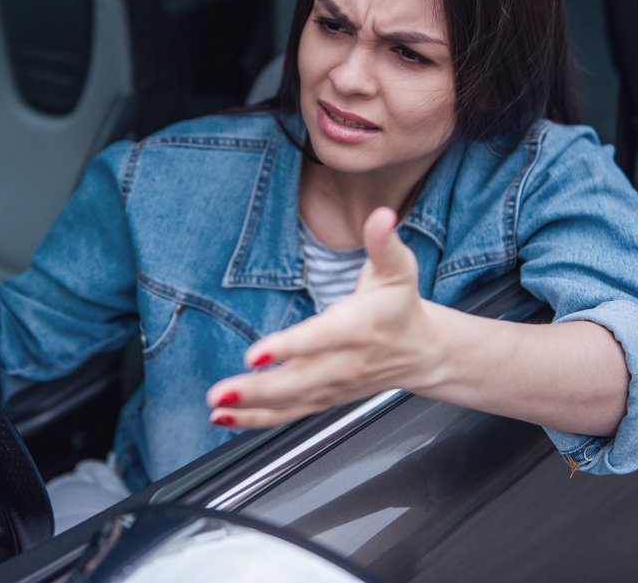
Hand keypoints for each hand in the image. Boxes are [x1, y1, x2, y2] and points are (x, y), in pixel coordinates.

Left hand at [206, 207, 442, 428]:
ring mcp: (333, 386)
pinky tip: (226, 419)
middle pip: (299, 381)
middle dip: (259, 389)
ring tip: (217, 408)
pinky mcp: (324, 398)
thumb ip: (384, 243)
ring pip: (291, 402)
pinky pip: (289, 414)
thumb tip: (382, 216)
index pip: (321, 339)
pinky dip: (257, 420)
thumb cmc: (401, 306)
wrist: (420, 351)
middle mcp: (344, 362)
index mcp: (359, 327)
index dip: (289, 348)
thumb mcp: (398, 268)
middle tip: (221, 391)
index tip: (255, 355)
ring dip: (252, 408)